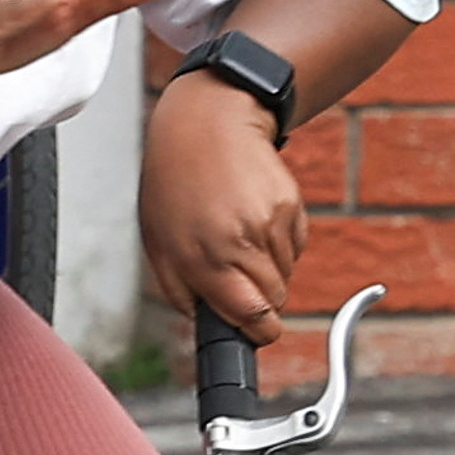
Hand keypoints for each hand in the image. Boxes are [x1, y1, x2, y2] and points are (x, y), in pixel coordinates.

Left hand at [140, 61, 308, 335]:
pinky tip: (255, 218)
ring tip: (240, 237)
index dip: (258, 331)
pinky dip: (280, 243)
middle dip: (262, 301)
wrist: (207, 123)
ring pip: (286, 273)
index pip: (253, 316)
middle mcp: (241, 242)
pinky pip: (296, 245)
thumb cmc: (175, 181)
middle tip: (240, 278)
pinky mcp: (291, 204)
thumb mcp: (158, 242)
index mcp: (204, 257)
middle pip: (275, 300)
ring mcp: (270, 222)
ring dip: (269, 269)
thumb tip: (210, 322)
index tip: (258, 331)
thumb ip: (181, 291)